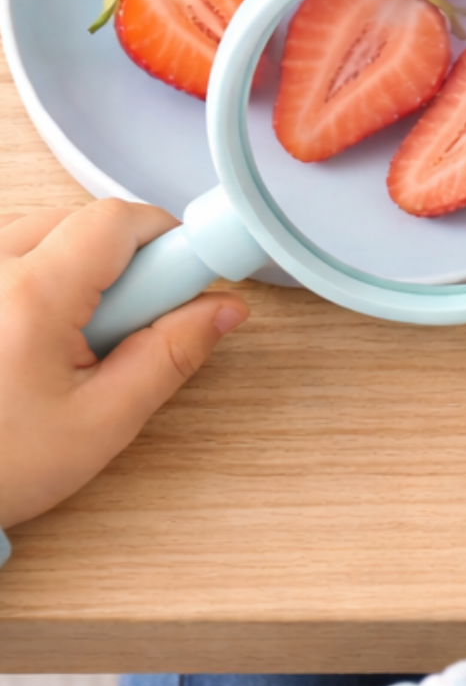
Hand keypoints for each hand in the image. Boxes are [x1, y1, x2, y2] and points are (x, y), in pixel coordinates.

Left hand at [0, 199, 249, 530]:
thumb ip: (172, 355)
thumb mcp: (105, 421)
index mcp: (29, 295)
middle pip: (87, 223)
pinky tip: (42, 334)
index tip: (190, 281)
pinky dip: (46, 280)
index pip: (120, 222)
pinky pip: (17, 251)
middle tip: (127, 330)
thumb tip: (222, 310)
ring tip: (77, 339)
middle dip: (128, 265)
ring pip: (52, 233)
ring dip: (85, 272)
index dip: (169, 243)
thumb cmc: (0, 463)